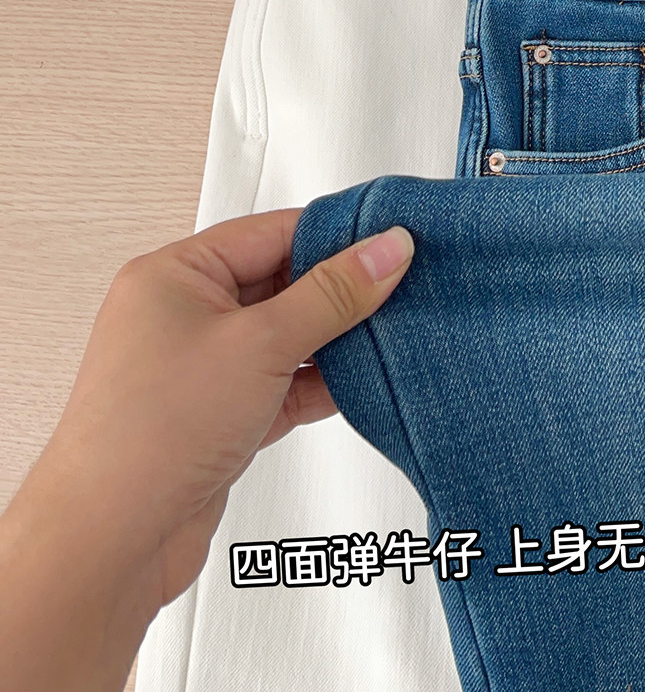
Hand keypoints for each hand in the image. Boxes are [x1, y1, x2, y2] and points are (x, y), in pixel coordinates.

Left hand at [0, 208, 412, 691]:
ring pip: (287, 336)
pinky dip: (321, 383)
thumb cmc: (151, 435)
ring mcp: (201, 369)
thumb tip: (386, 249)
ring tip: (392, 335)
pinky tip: (361, 383)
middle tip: (403, 287)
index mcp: (175, 275)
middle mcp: (183, 316)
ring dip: (336, 340)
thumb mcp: (260, 344)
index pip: (273, 232)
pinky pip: (284, 383)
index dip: (337, 236)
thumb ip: (333, 294)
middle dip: (342, 291)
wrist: (109, 544)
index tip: (394, 241)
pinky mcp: (219, 417)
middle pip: (283, 283)